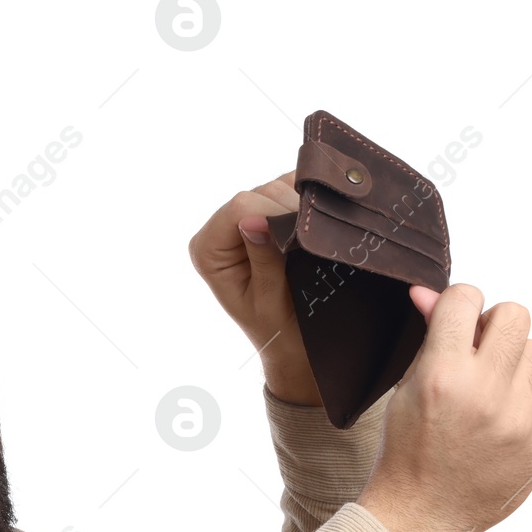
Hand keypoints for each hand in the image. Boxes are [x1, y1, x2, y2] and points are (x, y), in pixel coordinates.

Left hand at [188, 171, 321, 405]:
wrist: (297, 345)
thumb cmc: (281, 331)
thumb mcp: (270, 302)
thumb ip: (263, 261)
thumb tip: (254, 219)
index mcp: (208, 250)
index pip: (240, 206)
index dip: (275, 214)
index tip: (302, 240)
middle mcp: (221, 229)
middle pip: (261, 191)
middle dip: (292, 212)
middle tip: (316, 244)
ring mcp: (247, 217)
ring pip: (279, 186)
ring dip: (305, 207)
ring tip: (320, 240)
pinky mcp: (271, 212)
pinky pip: (293, 188)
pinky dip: (312, 199)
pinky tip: (324, 222)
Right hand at [357, 283, 531, 531]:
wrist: (423, 515)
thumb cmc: (407, 452)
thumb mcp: (405, 390)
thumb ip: (428, 338)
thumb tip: (431, 294)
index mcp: (442, 376)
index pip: (466, 298)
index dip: (457, 305)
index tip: (454, 321)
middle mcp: (486, 393)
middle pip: (515, 315)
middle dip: (494, 326)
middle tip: (476, 352)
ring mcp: (521, 418)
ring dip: (512, 363)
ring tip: (486, 394)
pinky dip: (526, 397)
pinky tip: (499, 421)